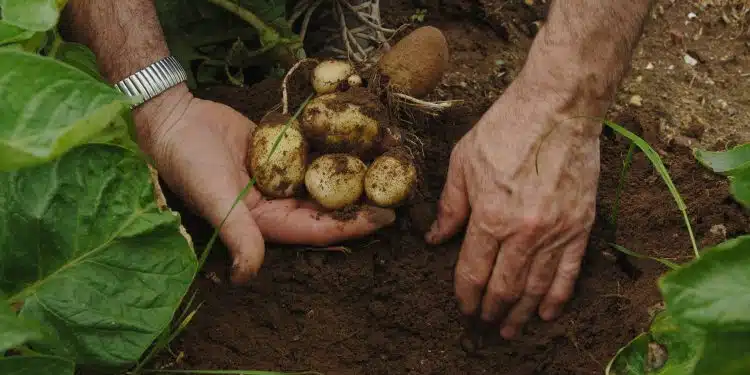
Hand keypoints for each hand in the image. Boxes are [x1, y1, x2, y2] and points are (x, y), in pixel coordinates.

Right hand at [134, 85, 395, 283]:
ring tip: (390, 159)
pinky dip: (336, 144)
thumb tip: (247, 277)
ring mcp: (282, 175)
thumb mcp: (215, 199)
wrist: (174, 119)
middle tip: (400, 189)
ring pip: (326, 176)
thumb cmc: (189, 162)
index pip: (318, 228)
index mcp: (267, 222)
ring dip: (355, 169)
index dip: (352, 226)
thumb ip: (238, 235)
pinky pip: (314, 150)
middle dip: (363, 199)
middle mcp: (279, 202)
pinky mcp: (281, 150)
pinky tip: (362, 135)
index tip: (386, 218)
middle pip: (329, 204)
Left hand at [425, 76, 602, 338]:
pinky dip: (557, 297)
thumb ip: (450, 206)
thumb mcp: (463, 163)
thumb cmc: (506, 128)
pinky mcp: (580, 226)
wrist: (559, 108)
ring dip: (520, 313)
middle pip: (504, 287)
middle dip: (490, 311)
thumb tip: (436, 238)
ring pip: (536, 287)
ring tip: (509, 330)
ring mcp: (556, 232)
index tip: (463, 307)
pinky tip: (546, 313)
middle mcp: (524, 232)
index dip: (466, 295)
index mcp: (490, 216)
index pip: (473, 271)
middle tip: (483, 323)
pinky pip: (570, 272)